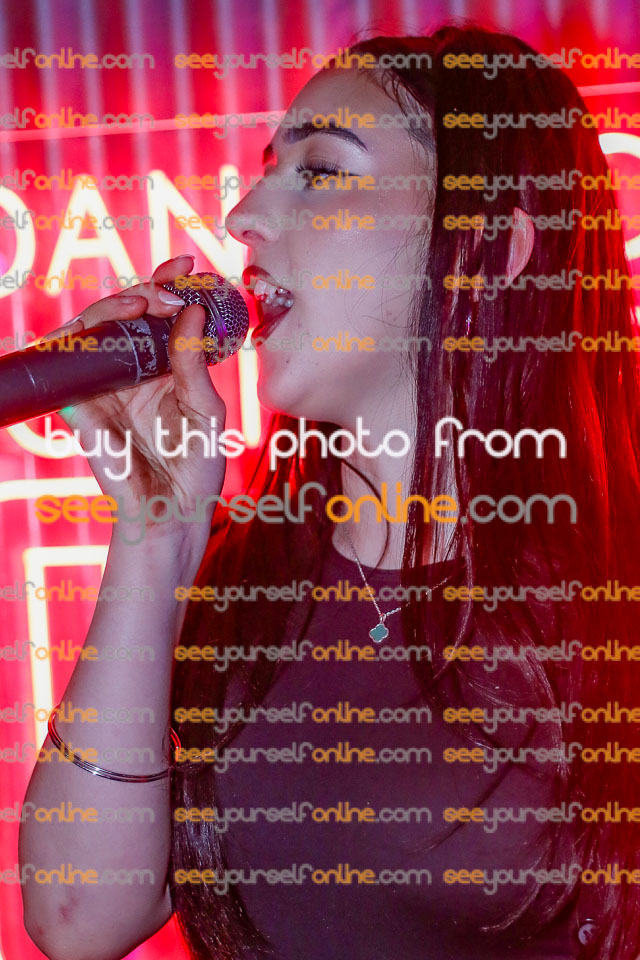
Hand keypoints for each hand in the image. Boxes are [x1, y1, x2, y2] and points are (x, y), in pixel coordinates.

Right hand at [42, 255, 227, 542]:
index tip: (189, 265)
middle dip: (147, 288)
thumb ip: (195, 364)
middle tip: (171, 285)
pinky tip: (104, 328)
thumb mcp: (208, 411)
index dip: (170, 286)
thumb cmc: (196, 468)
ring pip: (95, 327)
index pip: (161, 316)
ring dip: (115, 305)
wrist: (173, 514)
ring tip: (145, 301)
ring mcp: (103, 385)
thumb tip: (192, 311)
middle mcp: (132, 370)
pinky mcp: (81, 404)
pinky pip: (67, 363)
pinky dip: (76, 338)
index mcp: (165, 368)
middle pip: (126, 313)